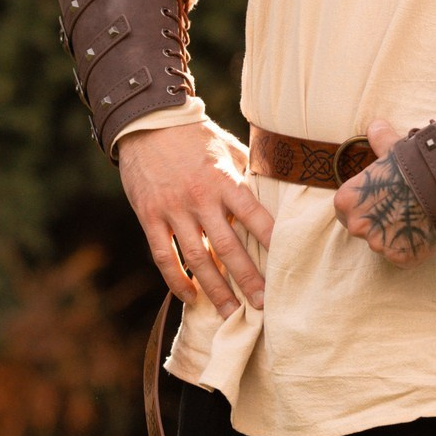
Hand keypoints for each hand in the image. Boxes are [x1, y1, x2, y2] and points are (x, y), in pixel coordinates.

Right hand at [118, 119, 274, 316]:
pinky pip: (164, 256)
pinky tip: (191, 297)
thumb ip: (249, 174)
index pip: (254, 215)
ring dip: (215, 288)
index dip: (271, 241)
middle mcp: (200, 197)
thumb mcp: (229, 148)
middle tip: (263, 304)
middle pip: (227, 247)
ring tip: (231, 312)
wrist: (148, 123)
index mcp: (225, 179)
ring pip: (196, 258)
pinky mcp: (149, 216)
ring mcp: (173, 209)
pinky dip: (176, 280)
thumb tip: (278, 192)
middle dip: (247, 278)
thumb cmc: (196, 136)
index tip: (287, 265)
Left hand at [334, 120, 435, 266]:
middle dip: (380, 223)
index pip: (345, 210)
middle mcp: (356, 225)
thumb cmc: (411, 164)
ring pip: (384, 244)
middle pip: (363, 229)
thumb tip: (375, 125)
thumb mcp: (391, 149)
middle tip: (402, 209)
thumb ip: (379, 140)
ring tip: (416, 219)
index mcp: (347, 200)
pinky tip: (425, 231)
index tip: (381, 200)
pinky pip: (404, 257)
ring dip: (398, 236)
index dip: (364, 205)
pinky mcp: (400, 257)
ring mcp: (378, 244)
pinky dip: (414, 248)